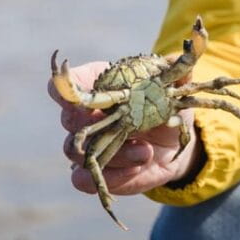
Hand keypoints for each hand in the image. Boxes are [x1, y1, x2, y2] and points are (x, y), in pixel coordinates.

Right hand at [47, 59, 201, 196]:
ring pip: (77, 153)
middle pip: (68, 121)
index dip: (66, 91)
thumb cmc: (164, 105)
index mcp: (96, 87)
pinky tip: (137, 168)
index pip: (62, 87)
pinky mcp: (96, 172)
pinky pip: (82, 180)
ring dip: (114, 154)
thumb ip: (176, 72)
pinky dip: (112, 176)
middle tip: (129, 128)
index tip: (88, 97)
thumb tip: (177, 59)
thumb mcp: (173, 89)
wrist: (172, 142)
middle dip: (96, 127)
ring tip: (146, 152)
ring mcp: (86, 146)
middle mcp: (84, 116)